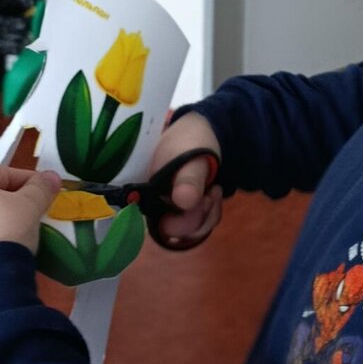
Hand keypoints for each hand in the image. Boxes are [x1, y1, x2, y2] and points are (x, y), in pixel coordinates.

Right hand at [150, 113, 222, 248]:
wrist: (203, 130)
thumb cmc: (190, 140)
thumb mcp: (190, 156)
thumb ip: (187, 179)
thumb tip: (184, 202)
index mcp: (147, 194)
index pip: (158, 226)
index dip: (182, 223)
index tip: (202, 201)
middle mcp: (155, 205)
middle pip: (175, 232)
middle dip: (198, 218)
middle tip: (211, 194)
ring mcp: (170, 208)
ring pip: (189, 232)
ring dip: (208, 215)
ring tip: (215, 190)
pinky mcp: (185, 209)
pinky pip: (198, 224)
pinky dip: (211, 213)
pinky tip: (215, 193)